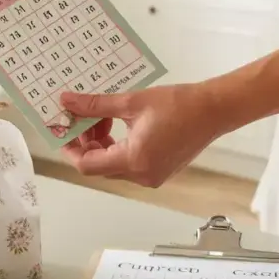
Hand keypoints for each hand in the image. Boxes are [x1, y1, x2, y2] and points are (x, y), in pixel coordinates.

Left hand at [58, 84, 227, 187]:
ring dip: (102, 143)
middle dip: (87, 142)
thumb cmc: (177, 104)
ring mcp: (152, 176)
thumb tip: (67, 102)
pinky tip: (120, 125)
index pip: (87, 165)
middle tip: (85, 117)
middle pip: (99, 166)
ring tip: (105, 117)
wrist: (214, 110)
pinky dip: (118, 147)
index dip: (71, 148)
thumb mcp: (131, 102)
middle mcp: (141, 175)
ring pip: (112, 165)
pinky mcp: (160, 171)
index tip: (64, 130)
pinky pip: (128, 164)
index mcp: (133, 160)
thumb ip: (95, 105)